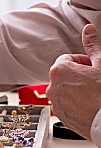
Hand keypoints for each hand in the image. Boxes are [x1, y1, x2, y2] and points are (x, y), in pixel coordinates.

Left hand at [46, 24, 100, 139]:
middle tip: (95, 80)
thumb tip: (88, 30)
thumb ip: (93, 45)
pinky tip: (90, 105)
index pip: (67, 58)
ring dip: (77, 89)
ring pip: (65, 90)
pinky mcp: (61, 117)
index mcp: (58, 71)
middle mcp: (52, 87)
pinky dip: (76, 103)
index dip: (83, 62)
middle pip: (65, 74)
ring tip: (94, 94)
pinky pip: (67, 105)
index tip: (93, 67)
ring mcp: (56, 103)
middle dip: (79, 75)